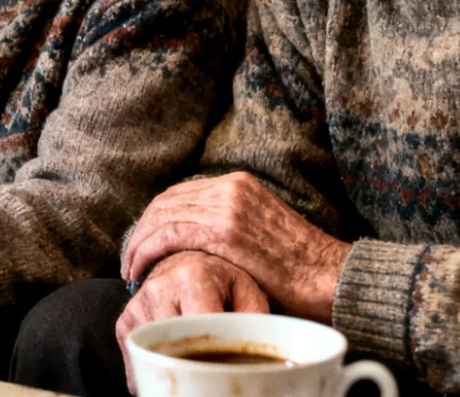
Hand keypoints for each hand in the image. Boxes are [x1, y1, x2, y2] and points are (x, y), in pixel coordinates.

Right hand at [116, 253, 268, 390]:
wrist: (185, 260)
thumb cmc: (222, 280)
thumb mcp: (247, 291)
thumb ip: (256, 319)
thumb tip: (260, 353)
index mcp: (193, 277)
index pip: (201, 329)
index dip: (215, 355)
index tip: (227, 368)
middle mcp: (160, 288)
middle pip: (175, 345)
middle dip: (194, 365)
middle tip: (210, 377)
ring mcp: (139, 305)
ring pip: (154, 354)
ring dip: (173, 365)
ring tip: (193, 367)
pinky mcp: (125, 320)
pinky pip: (137, 356)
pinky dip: (153, 367)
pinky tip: (172, 364)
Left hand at [122, 172, 348, 321]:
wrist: (329, 276)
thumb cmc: (297, 267)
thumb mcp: (259, 231)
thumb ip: (228, 226)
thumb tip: (195, 242)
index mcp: (238, 183)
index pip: (179, 194)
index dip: (153, 218)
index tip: (142, 243)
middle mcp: (230, 187)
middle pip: (165, 202)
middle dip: (140, 230)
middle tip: (129, 259)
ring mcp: (227, 206)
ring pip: (161, 217)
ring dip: (138, 243)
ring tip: (129, 269)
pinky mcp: (224, 230)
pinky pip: (169, 234)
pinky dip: (146, 251)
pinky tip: (138, 270)